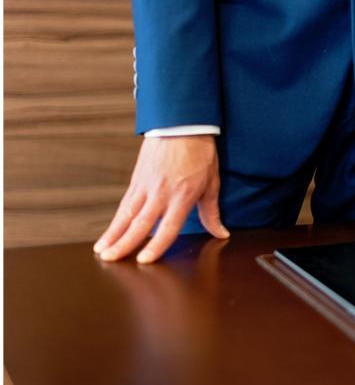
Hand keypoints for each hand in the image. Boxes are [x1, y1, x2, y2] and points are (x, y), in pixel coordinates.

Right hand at [93, 135, 228, 263]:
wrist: (183, 124)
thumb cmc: (200, 153)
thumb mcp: (211, 183)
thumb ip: (212, 212)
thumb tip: (221, 233)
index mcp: (182, 196)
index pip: (168, 227)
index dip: (156, 245)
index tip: (145, 260)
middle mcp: (161, 193)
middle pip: (140, 223)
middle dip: (124, 243)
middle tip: (111, 259)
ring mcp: (146, 186)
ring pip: (126, 214)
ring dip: (113, 234)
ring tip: (102, 251)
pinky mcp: (137, 179)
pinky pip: (125, 203)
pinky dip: (116, 220)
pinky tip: (109, 232)